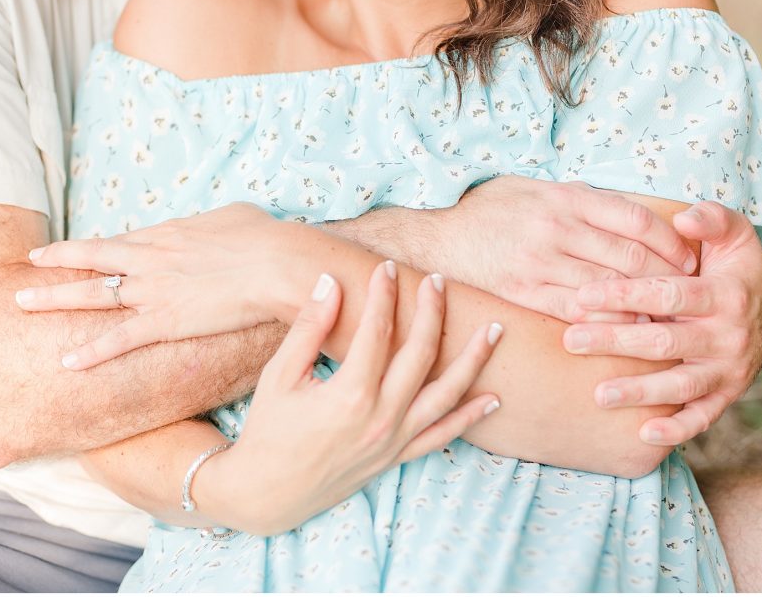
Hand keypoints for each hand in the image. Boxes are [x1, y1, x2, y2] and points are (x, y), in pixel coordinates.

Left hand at [17, 203, 296, 369]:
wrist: (274, 264)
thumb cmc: (265, 237)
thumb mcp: (236, 216)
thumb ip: (215, 224)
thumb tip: (218, 228)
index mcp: (167, 233)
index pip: (121, 241)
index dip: (96, 247)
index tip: (77, 250)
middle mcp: (150, 258)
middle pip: (91, 258)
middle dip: (58, 261)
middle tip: (30, 263)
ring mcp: (152, 290)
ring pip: (91, 295)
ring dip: (54, 299)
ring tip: (22, 303)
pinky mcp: (164, 322)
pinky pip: (119, 340)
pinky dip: (91, 351)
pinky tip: (67, 361)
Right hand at [198, 262, 501, 536]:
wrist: (266, 493)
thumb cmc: (268, 431)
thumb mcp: (279, 375)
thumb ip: (309, 328)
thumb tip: (331, 282)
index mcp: (350, 395)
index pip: (377, 330)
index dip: (383, 294)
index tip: (386, 268)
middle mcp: (381, 418)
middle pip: (420, 353)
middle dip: (432, 311)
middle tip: (436, 280)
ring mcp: (394, 441)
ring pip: (447, 394)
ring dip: (473, 360)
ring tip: (495, 329)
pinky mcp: (396, 457)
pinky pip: (442, 436)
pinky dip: (470, 417)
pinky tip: (493, 398)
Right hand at [435, 176, 697, 322]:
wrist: (436, 235)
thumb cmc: (487, 209)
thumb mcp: (534, 187)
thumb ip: (577, 200)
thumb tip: (625, 216)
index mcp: (565, 199)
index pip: (637, 221)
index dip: (671, 243)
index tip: (687, 258)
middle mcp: (556, 230)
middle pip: (630, 258)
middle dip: (665, 278)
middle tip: (684, 291)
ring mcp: (538, 263)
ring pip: (607, 289)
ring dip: (640, 304)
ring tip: (661, 313)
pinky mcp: (522, 292)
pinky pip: (574, 312)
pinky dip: (604, 321)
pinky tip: (621, 326)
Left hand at [564, 201, 761, 444]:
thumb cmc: (735, 270)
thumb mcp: (734, 237)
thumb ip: (712, 220)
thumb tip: (685, 216)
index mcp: (723, 295)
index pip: (669, 295)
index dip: (626, 295)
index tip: (584, 296)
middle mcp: (726, 335)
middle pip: (665, 341)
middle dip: (616, 342)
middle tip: (572, 340)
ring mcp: (727, 369)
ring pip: (680, 384)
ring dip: (639, 391)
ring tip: (599, 395)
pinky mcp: (727, 394)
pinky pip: (704, 416)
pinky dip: (678, 429)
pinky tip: (645, 435)